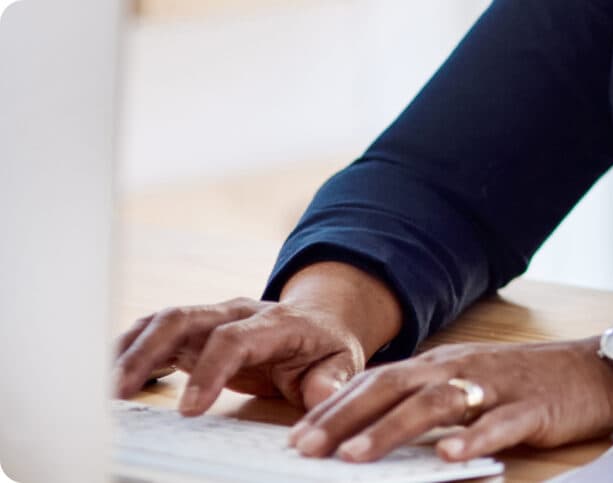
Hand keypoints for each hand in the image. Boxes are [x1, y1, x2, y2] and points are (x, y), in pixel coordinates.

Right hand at [112, 262, 401, 415]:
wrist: (320, 322)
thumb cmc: (327, 347)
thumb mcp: (343, 363)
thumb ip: (332, 380)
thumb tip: (323, 397)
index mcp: (274, 320)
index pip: (233, 339)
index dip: (209, 372)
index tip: (189, 410)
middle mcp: (235, 311)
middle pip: (181, 319)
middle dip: (146, 352)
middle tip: (119, 391)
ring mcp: (210, 317)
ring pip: (160, 322)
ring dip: (128, 351)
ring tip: (103, 387)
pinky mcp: (193, 331)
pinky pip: (153, 333)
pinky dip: (128, 350)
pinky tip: (107, 375)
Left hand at [288, 339, 612, 462]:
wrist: (598, 370)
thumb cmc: (531, 383)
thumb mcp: (472, 383)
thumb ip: (429, 402)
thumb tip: (373, 432)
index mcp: (443, 364)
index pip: (378, 381)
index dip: (336, 408)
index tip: (297, 437)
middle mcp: (462, 370)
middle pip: (394, 388)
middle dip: (345, 419)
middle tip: (307, 449)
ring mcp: (497, 387)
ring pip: (435, 404)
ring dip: (391, 430)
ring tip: (355, 456)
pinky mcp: (532, 408)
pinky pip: (498, 423)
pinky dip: (471, 438)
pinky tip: (447, 456)